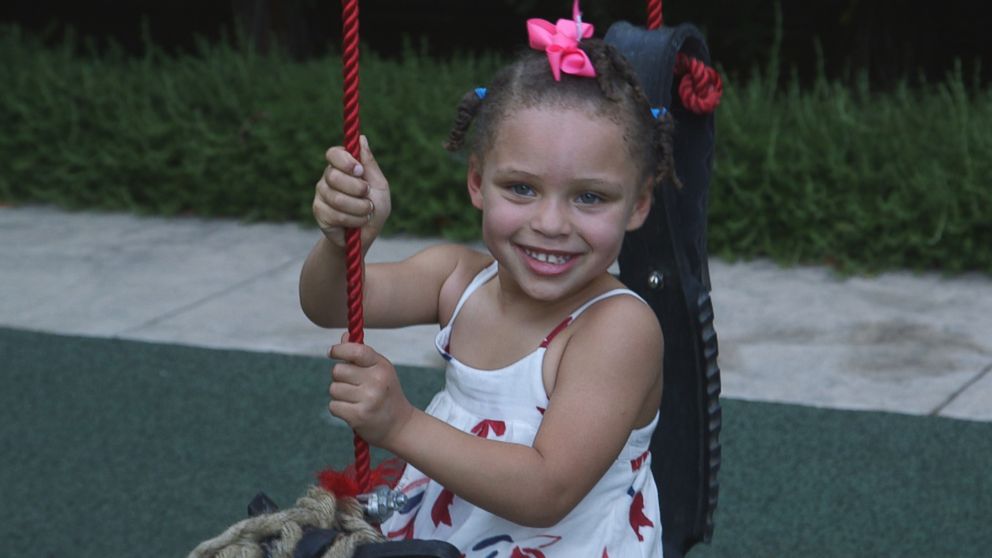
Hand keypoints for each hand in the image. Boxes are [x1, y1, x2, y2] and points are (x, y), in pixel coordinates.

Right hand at [313, 135, 390, 249]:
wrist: (366, 235)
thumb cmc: (375, 208)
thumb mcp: (379, 185)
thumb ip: (370, 164)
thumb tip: (361, 139)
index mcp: (343, 166)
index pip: (333, 153)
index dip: (344, 161)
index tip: (359, 171)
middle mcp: (328, 177)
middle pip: (334, 175)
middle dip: (357, 188)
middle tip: (367, 196)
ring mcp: (321, 194)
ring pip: (336, 197)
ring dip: (359, 207)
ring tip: (366, 212)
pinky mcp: (319, 212)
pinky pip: (334, 214)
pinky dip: (353, 219)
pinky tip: (357, 222)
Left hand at [328, 339, 412, 447]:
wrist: (400, 425)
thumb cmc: (386, 394)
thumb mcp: (380, 370)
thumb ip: (361, 355)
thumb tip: (343, 337)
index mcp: (381, 366)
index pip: (356, 350)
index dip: (339, 349)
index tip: (332, 352)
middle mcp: (376, 381)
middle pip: (338, 370)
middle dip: (340, 378)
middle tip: (354, 386)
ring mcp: (368, 399)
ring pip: (334, 389)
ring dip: (340, 395)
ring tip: (356, 400)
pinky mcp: (359, 416)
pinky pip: (333, 406)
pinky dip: (339, 409)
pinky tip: (353, 411)